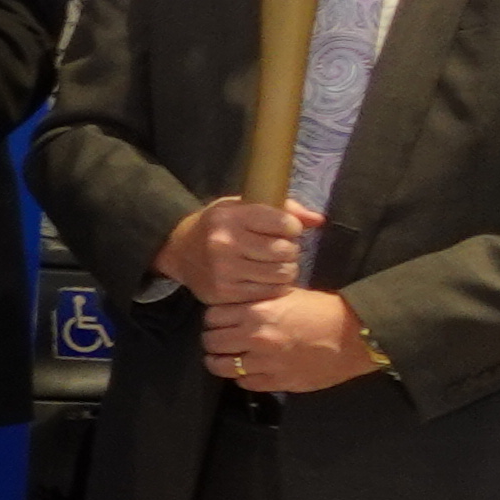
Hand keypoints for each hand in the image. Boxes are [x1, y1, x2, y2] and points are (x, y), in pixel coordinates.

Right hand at [161, 194, 312, 307]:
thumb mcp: (244, 206)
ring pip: (282, 274)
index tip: (283, 229)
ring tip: (273, 264)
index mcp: (231, 216)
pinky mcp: (223, 293)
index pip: (285, 224)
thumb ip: (284, 209)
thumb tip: (319, 220)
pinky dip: (274, 286)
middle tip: (279, 250)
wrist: (180, 251)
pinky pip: (269, 293)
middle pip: (286, 251)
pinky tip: (263, 278)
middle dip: (289, 250)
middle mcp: (225, 243)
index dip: (291, 227)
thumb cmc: (220, 226)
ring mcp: (223, 271)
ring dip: (285, 270)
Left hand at [203, 287, 384, 393]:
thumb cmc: (324, 311)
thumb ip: (258, 301)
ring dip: (219, 362)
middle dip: (212, 340)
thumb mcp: (287, 294)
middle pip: (211, 342)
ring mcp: (266, 362)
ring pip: (221, 366)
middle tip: (218, 340)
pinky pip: (245, 383)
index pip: (212, 316)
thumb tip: (235, 305)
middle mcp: (256, 337)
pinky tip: (247, 371)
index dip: (213, 318)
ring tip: (224, 358)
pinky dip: (242, 378)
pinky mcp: (278, 382)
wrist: (355, 337)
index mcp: (257, 312)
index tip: (217, 321)